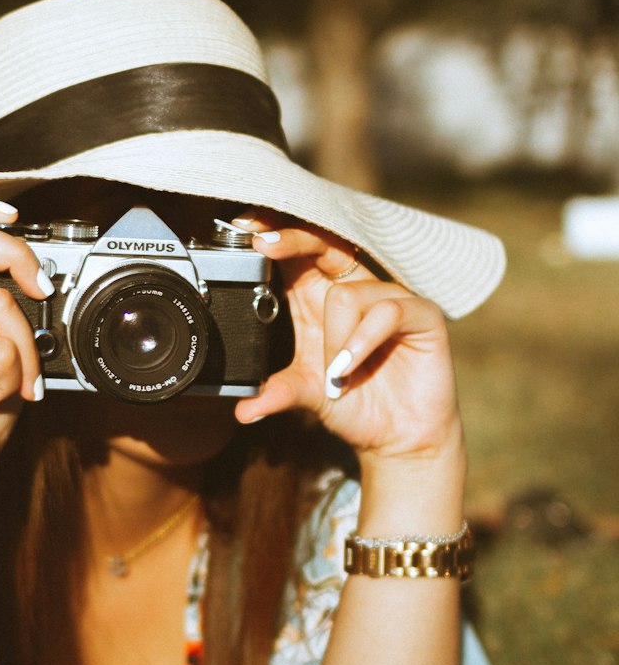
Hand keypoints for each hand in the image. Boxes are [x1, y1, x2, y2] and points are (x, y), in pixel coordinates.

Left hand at [232, 214, 462, 467]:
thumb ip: (277, 392)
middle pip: (322, 244)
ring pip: (345, 294)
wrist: (399, 436)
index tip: (243, 228)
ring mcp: (388, 299)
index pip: (296, 253)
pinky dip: (362, 342)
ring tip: (336, 375)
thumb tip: (243, 409)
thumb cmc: (355, 404)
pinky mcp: (422, 314)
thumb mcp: (307, 395)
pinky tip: (350, 368)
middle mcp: (353, 290)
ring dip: (334, 341)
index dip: (273, 235)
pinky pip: (386, 311)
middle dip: (291, 240)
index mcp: (319, 298)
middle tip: (262, 244)